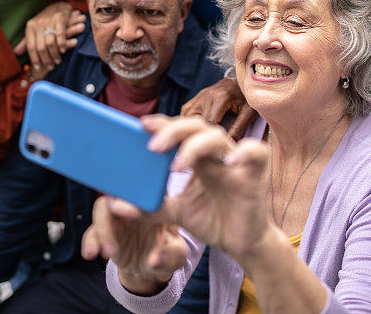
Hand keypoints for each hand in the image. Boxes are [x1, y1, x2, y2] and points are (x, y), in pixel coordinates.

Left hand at [14, 3, 85, 72]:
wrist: (58, 5)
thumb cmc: (45, 20)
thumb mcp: (34, 29)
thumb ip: (26, 41)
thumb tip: (16, 52)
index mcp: (30, 27)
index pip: (30, 47)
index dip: (34, 59)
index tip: (38, 68)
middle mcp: (38, 23)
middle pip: (40, 47)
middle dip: (46, 59)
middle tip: (50, 67)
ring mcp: (49, 20)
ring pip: (50, 42)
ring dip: (54, 54)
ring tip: (57, 61)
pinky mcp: (60, 18)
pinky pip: (60, 34)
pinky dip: (62, 44)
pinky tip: (63, 50)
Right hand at [81, 195, 187, 295]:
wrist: (152, 267)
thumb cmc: (169, 253)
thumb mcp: (177, 255)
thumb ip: (170, 255)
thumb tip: (154, 261)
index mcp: (155, 203)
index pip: (146, 189)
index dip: (137, 196)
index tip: (130, 211)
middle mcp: (134, 205)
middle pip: (119, 194)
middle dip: (113, 208)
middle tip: (114, 229)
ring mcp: (118, 216)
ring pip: (102, 210)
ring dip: (102, 229)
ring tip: (109, 253)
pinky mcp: (105, 230)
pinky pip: (92, 230)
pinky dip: (90, 241)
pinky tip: (91, 254)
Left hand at [145, 115, 271, 263]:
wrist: (239, 244)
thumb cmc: (211, 221)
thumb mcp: (175, 214)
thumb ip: (149, 208)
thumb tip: (115, 205)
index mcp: (197, 158)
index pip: (179, 132)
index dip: (163, 125)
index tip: (141, 125)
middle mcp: (215, 154)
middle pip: (196, 126)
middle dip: (173, 131)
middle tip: (152, 147)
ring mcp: (235, 161)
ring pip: (217, 136)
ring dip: (195, 146)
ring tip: (177, 165)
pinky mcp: (254, 175)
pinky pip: (256, 152)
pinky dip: (244, 152)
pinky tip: (230, 160)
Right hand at [180, 77, 256, 139]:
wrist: (243, 79)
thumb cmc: (248, 97)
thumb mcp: (248, 112)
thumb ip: (239, 128)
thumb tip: (229, 144)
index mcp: (221, 97)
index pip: (209, 122)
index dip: (211, 136)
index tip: (216, 146)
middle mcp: (207, 95)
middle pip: (196, 120)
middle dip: (200, 133)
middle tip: (206, 144)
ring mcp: (201, 94)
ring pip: (186, 115)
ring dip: (191, 127)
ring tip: (199, 137)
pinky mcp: (199, 96)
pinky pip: (186, 109)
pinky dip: (187, 120)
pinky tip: (195, 129)